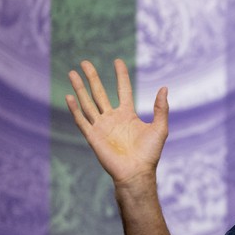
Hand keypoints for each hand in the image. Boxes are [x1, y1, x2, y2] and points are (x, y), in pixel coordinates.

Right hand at [66, 59, 168, 187]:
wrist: (137, 172)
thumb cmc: (150, 153)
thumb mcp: (160, 128)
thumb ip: (161, 108)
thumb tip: (164, 87)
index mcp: (128, 115)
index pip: (123, 90)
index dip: (121, 75)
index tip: (117, 61)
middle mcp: (113, 118)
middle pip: (100, 93)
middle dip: (93, 77)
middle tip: (85, 62)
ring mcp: (102, 127)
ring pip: (88, 103)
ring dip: (79, 88)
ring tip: (73, 73)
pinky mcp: (93, 136)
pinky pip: (82, 120)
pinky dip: (75, 109)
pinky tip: (69, 96)